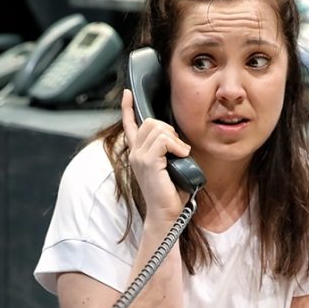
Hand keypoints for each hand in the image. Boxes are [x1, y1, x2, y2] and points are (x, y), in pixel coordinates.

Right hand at [121, 89, 192, 219]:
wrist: (166, 213)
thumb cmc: (171, 193)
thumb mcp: (169, 165)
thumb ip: (167, 149)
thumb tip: (177, 139)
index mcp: (138, 153)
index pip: (130, 125)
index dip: (128, 108)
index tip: (128, 94)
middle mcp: (135, 153)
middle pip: (150, 121)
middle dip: (168, 129)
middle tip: (178, 148)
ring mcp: (139, 157)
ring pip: (157, 128)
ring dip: (174, 139)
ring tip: (180, 154)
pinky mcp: (147, 162)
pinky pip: (163, 140)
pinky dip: (176, 145)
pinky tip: (181, 156)